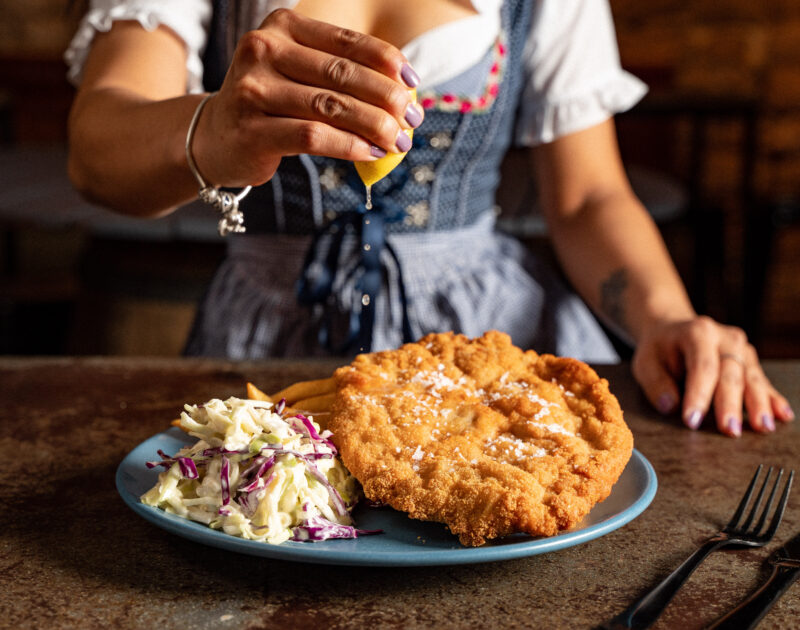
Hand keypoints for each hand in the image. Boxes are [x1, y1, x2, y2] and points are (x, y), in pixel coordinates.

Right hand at [191, 9, 422, 187]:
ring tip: (398, 140)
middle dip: (387, 98)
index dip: (386, 61)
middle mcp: (263, 50)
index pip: (346, 41)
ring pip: (331, 106)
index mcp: (282, 27)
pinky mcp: (253, 130)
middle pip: (342, 74)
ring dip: (374, 125)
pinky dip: (349, 146)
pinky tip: (371, 153)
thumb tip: (403, 93)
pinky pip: (313, 136)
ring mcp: (254, 90)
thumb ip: (339, 75)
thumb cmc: (270, 104)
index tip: (413, 82)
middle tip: (413, 118)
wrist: (214, 137)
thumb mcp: (297, 74)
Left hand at [631, 316, 794, 435]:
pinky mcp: (750, 360)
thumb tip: (670, 406)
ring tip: (762, 427)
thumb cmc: (659, 350)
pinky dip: (772, 398)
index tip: (692, 421)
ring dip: (758, 404)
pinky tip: (782, 415)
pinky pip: (763, 381)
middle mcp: (724, 337)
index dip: (698, 395)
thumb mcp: (646, 363)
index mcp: (697, 333)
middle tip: (729, 430)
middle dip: (731, 404)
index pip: (702, 367)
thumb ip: (656, 384)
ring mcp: (741, 348)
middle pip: (731, 373)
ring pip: (752, 378)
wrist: (673, 330)